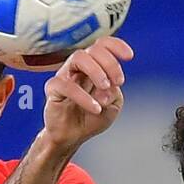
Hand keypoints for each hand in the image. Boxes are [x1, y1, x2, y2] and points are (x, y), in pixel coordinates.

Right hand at [42, 36, 132, 151]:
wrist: (71, 137)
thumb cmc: (90, 119)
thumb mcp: (113, 106)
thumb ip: (114, 93)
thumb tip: (107, 88)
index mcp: (93, 67)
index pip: (102, 45)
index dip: (116, 46)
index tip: (129, 56)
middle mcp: (78, 67)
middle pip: (94, 50)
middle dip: (110, 63)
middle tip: (118, 81)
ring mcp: (65, 75)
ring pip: (79, 58)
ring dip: (96, 71)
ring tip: (105, 87)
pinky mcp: (53, 88)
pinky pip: (67, 86)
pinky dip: (85, 97)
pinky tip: (95, 108)